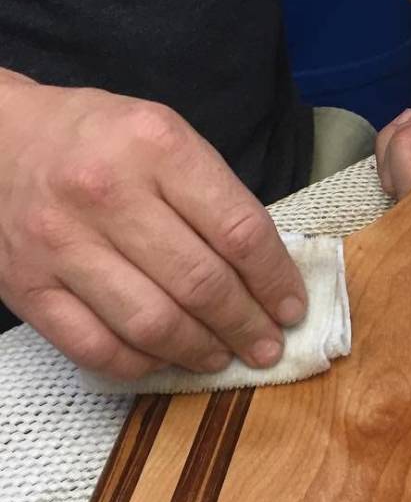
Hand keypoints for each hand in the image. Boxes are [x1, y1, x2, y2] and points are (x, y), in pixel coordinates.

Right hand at [0, 77, 306, 379]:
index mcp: (155, 146)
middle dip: (247, 326)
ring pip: (153, 323)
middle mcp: (105, 192)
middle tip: (268, 346)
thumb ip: (214, 196)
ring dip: (201, 352)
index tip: (293, 308)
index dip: (276, 281)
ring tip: (224, 357)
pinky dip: (142, 365)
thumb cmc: (99, 140)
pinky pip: (97, 347)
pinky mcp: (26, 285)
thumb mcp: (165, 137)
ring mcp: (60, 243)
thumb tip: (267, 274)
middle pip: (201, 283)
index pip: (239, 231)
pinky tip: (166, 360)